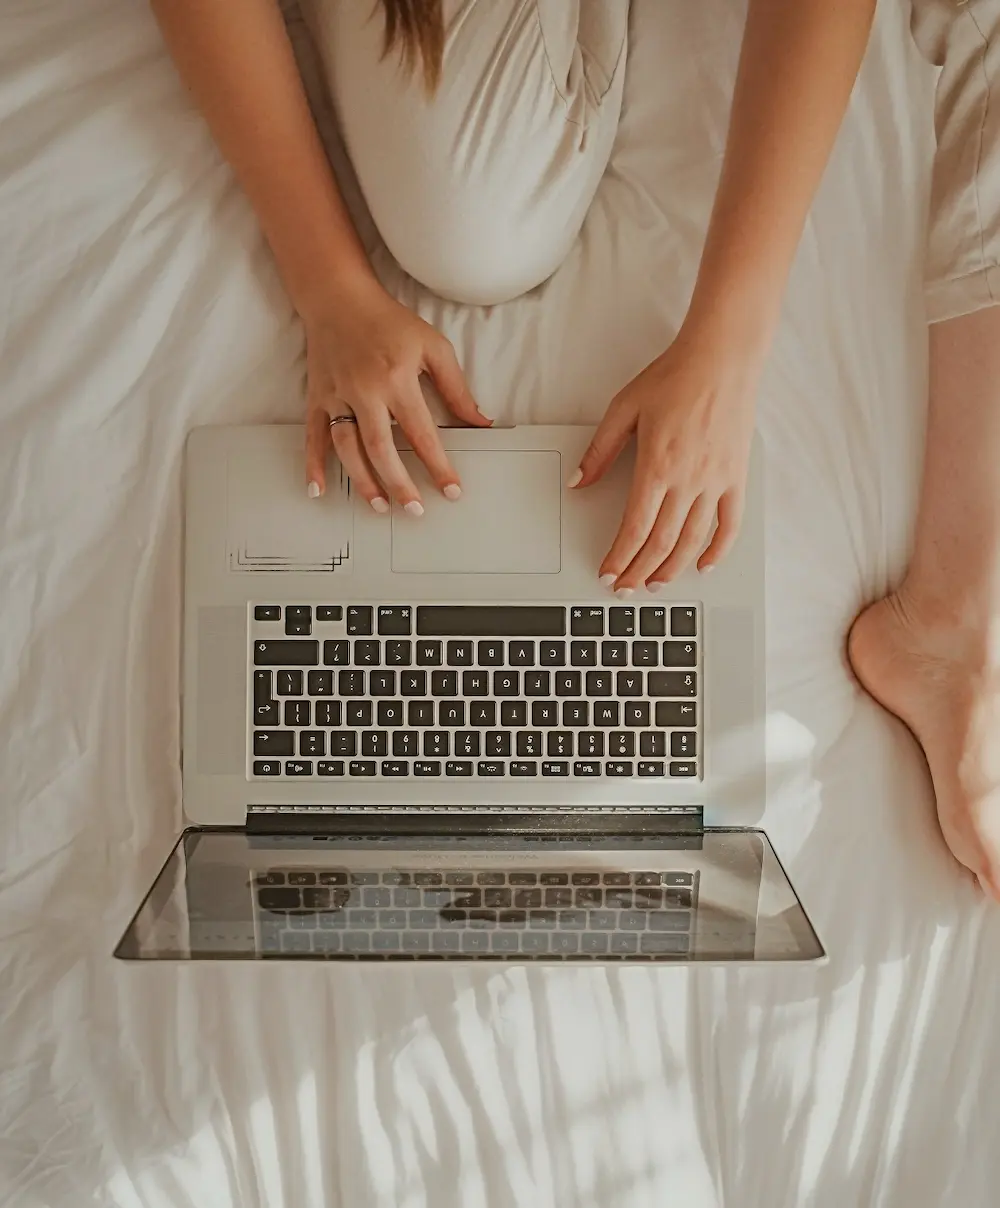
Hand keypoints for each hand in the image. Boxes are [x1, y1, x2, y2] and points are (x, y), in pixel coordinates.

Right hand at [303, 277, 490, 511]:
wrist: (339, 297)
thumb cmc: (389, 322)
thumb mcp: (433, 347)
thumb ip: (456, 388)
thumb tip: (479, 422)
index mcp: (397, 379)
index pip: (422, 433)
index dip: (438, 465)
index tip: (451, 491)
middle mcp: (365, 391)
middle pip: (382, 448)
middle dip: (400, 483)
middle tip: (416, 510)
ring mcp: (337, 396)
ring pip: (348, 447)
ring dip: (363, 481)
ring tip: (380, 506)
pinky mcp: (317, 397)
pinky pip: (313, 436)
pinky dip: (313, 464)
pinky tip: (318, 489)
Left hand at [571, 327, 759, 590]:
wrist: (721, 358)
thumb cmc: (674, 377)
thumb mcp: (624, 409)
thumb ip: (600, 451)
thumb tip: (579, 482)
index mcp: (656, 466)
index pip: (635, 527)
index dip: (620, 556)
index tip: (609, 573)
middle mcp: (687, 480)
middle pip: (661, 542)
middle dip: (640, 571)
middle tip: (626, 588)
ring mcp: (715, 481)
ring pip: (693, 540)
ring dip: (672, 568)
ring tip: (656, 585)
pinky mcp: (736, 477)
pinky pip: (730, 523)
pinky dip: (718, 549)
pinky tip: (704, 566)